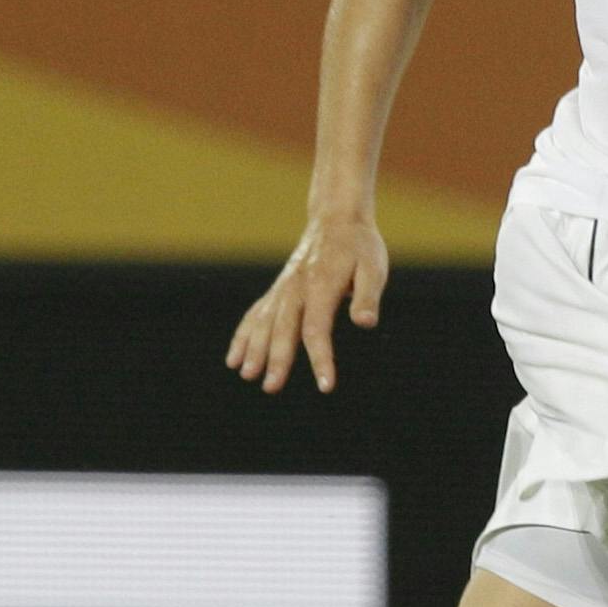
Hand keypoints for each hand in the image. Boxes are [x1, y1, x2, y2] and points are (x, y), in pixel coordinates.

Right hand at [227, 215, 388, 394]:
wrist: (337, 218)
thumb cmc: (360, 246)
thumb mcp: (373, 267)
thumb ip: (368, 296)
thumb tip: (366, 323)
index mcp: (321, 287)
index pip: (318, 329)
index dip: (321, 359)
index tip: (326, 386)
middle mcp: (297, 289)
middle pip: (284, 329)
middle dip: (276, 359)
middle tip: (270, 387)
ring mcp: (284, 289)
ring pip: (264, 323)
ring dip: (253, 349)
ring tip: (246, 375)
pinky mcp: (278, 290)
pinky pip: (256, 314)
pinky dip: (244, 336)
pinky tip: (234, 359)